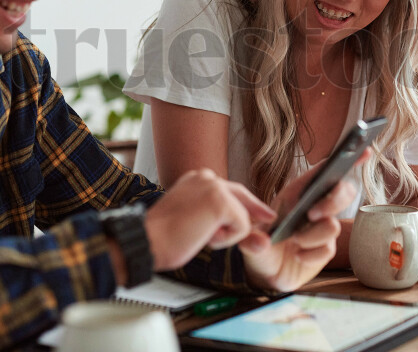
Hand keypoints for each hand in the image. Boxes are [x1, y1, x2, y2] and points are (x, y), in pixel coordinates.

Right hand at [144, 169, 276, 271]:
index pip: (230, 189)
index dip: (249, 203)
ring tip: (199, 235)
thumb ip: (218, 219)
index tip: (265, 213)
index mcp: (196, 179)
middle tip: (270, 217)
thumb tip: (250, 229)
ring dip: (226, 235)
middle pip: (242, 196)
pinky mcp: (221, 202)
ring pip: (242, 217)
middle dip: (255, 211)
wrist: (147, 241)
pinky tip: (204, 237)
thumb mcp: (195, 222)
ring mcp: (215, 187)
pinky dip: (226, 240)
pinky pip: (242, 228)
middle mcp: (206, 177)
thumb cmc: (163, 237)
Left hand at [240, 148, 370, 291]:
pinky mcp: (325, 250)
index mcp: (299, 191)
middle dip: (333, 202)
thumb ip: (252, 235)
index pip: (326, 170)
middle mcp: (315, 206)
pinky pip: (328, 250)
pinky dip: (311, 255)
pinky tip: (298, 256)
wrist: (263, 270)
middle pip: (344, 192)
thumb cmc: (259, 241)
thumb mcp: (250, 232)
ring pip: (333, 226)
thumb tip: (264, 240)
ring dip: (312, 235)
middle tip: (312, 214)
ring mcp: (322, 228)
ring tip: (295, 242)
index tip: (364, 151)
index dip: (347, 158)